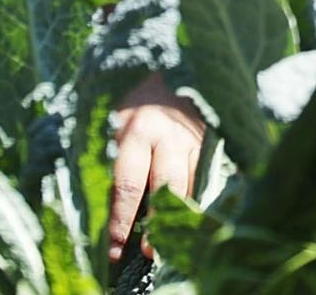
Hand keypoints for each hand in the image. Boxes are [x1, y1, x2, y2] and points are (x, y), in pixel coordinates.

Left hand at [106, 73, 205, 260]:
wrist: (166, 63)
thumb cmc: (129, 100)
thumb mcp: (109, 124)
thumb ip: (109, 162)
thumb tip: (107, 209)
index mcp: (134, 130)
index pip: (127, 185)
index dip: (121, 220)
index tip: (115, 248)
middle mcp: (165, 135)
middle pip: (164, 188)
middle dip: (156, 223)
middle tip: (149, 252)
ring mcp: (191, 137)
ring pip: (189, 185)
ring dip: (179, 215)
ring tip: (172, 240)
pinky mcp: (208, 140)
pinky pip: (205, 177)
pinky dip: (198, 199)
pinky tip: (192, 216)